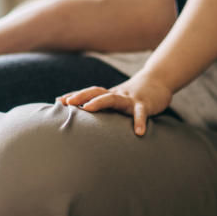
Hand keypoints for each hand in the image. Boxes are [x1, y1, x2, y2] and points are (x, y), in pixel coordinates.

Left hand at [57, 72, 172, 135]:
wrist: (158, 82)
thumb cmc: (133, 95)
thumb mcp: (116, 99)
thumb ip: (103, 106)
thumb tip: (84, 118)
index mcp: (109, 94)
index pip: (89, 93)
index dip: (74, 96)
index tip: (58, 100)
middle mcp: (117, 94)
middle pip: (96, 92)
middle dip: (80, 96)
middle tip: (67, 102)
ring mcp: (130, 99)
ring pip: (113, 98)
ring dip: (99, 102)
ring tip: (87, 109)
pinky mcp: (145, 104)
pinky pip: (141, 113)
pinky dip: (139, 122)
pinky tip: (138, 133)